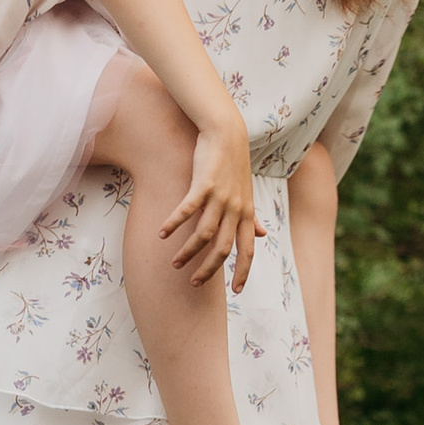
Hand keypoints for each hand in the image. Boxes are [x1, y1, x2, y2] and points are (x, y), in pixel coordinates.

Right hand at [162, 113, 262, 291]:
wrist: (227, 133)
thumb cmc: (234, 164)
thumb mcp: (246, 192)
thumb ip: (253, 216)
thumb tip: (263, 235)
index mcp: (247, 213)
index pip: (248, 250)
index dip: (243, 272)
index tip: (236, 292)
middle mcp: (236, 208)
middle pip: (223, 249)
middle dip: (208, 270)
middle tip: (194, 283)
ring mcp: (220, 197)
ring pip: (204, 234)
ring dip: (188, 252)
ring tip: (173, 263)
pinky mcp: (203, 184)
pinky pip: (187, 210)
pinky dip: (173, 223)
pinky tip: (161, 234)